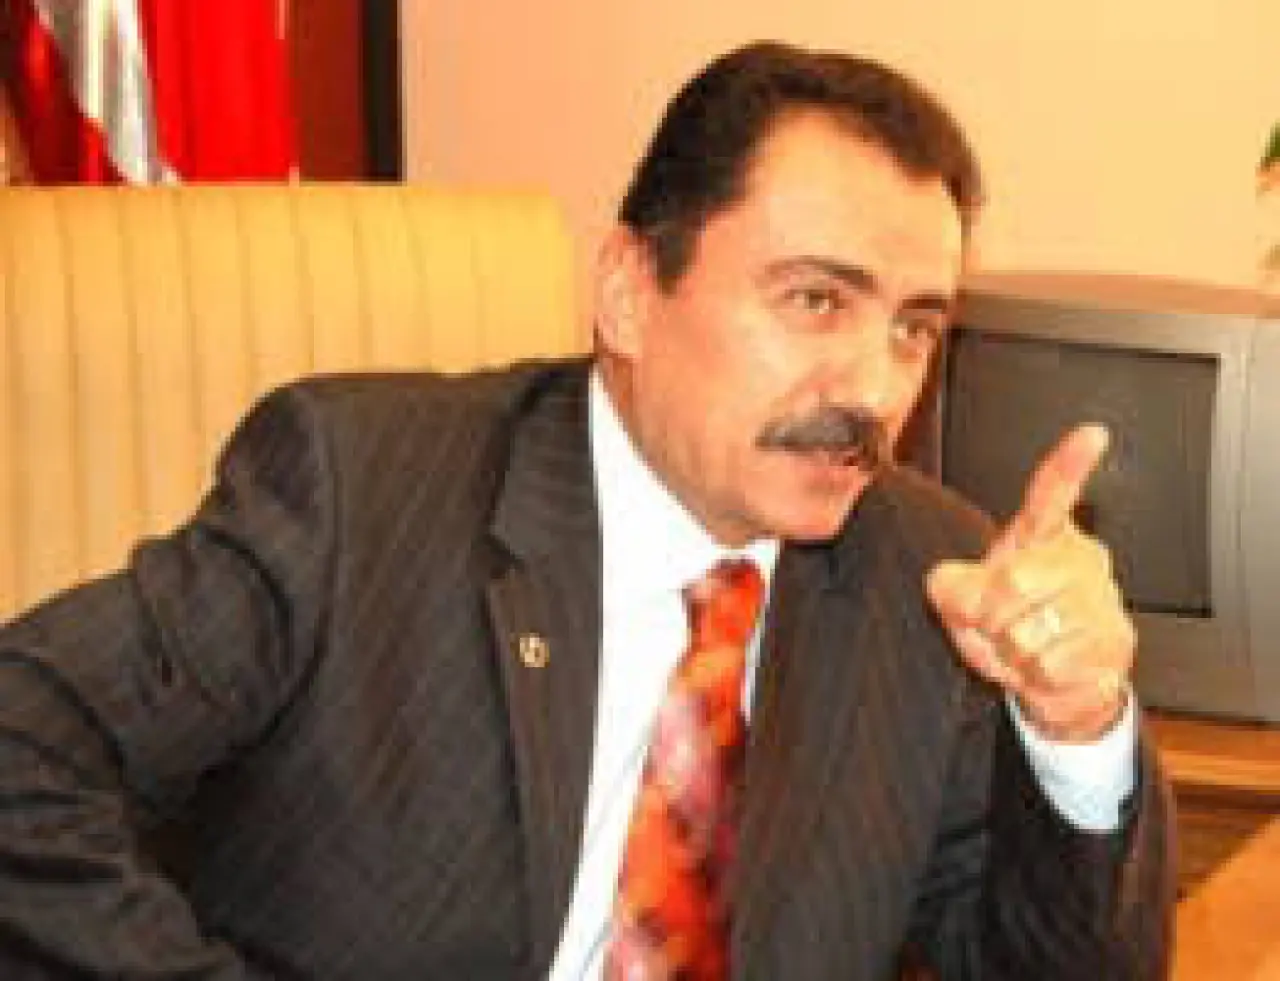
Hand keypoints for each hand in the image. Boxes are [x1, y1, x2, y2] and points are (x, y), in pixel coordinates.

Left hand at [926, 425, 1133, 742]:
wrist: (1052, 680)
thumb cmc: (1011, 624)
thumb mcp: (963, 599)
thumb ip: (949, 586)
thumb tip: (953, 588)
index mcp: (1043, 537)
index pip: (1053, 493)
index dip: (1070, 463)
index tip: (1092, 433)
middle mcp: (1080, 561)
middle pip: (1014, 581)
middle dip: (988, 616)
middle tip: (996, 625)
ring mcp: (1102, 601)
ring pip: (1031, 630)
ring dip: (1011, 651)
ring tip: (1023, 647)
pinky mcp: (1115, 643)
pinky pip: (1052, 664)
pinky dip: (1034, 676)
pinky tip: (1046, 667)